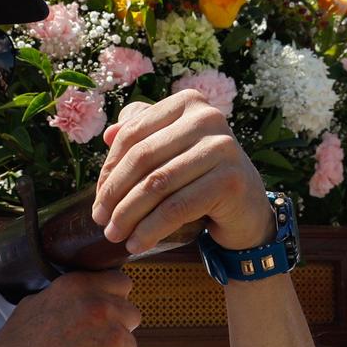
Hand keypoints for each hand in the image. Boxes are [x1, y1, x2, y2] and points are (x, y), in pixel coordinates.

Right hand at [0, 269, 140, 346]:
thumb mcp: (29, 308)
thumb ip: (62, 296)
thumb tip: (79, 298)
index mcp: (78, 288)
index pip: (120, 282)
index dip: (113, 297)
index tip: (105, 309)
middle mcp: (102, 309)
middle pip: (130, 312)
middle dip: (117, 324)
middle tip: (94, 341)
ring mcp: (115, 341)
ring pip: (129, 343)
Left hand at [94, 89, 272, 251]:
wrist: (247, 208)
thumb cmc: (201, 176)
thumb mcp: (171, 151)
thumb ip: (142, 134)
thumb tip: (108, 135)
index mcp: (188, 103)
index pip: (134, 134)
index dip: (109, 169)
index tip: (99, 199)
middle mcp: (208, 117)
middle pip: (143, 158)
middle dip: (115, 193)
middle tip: (101, 221)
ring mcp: (223, 147)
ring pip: (157, 184)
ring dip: (128, 215)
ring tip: (115, 235)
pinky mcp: (231, 180)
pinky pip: (177, 207)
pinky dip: (151, 229)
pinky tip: (137, 244)